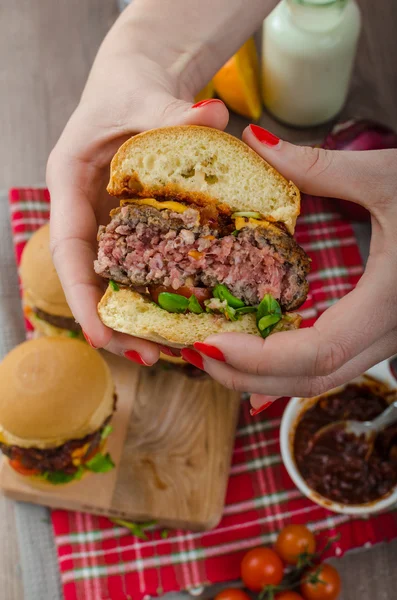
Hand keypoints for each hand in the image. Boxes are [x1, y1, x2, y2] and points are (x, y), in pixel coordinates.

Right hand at [46, 7, 229, 361]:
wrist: (138, 80)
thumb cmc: (128, 85)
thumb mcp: (142, 94)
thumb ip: (169, 110)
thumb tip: (213, 115)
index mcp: (70, 185)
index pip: (69, 249)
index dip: (81, 295)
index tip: (98, 334)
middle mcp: (88, 212)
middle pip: (93, 279)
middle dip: (115, 322)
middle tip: (148, 358)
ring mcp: (113, 222)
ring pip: (118, 280)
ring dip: (140, 317)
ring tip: (169, 352)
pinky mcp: (139, 225)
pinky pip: (146, 265)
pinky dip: (160, 292)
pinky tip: (185, 314)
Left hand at [185, 124, 396, 411]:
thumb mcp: (390, 176)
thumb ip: (321, 167)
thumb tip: (258, 142)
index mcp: (391, 300)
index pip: (317, 353)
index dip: (258, 358)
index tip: (207, 344)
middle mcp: (391, 332)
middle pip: (311, 379)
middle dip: (248, 376)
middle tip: (196, 352)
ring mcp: (389, 337)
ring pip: (321, 378)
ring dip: (265, 375)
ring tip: (215, 351)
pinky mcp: (383, 329)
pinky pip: (331, 361)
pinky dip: (288, 362)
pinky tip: (257, 346)